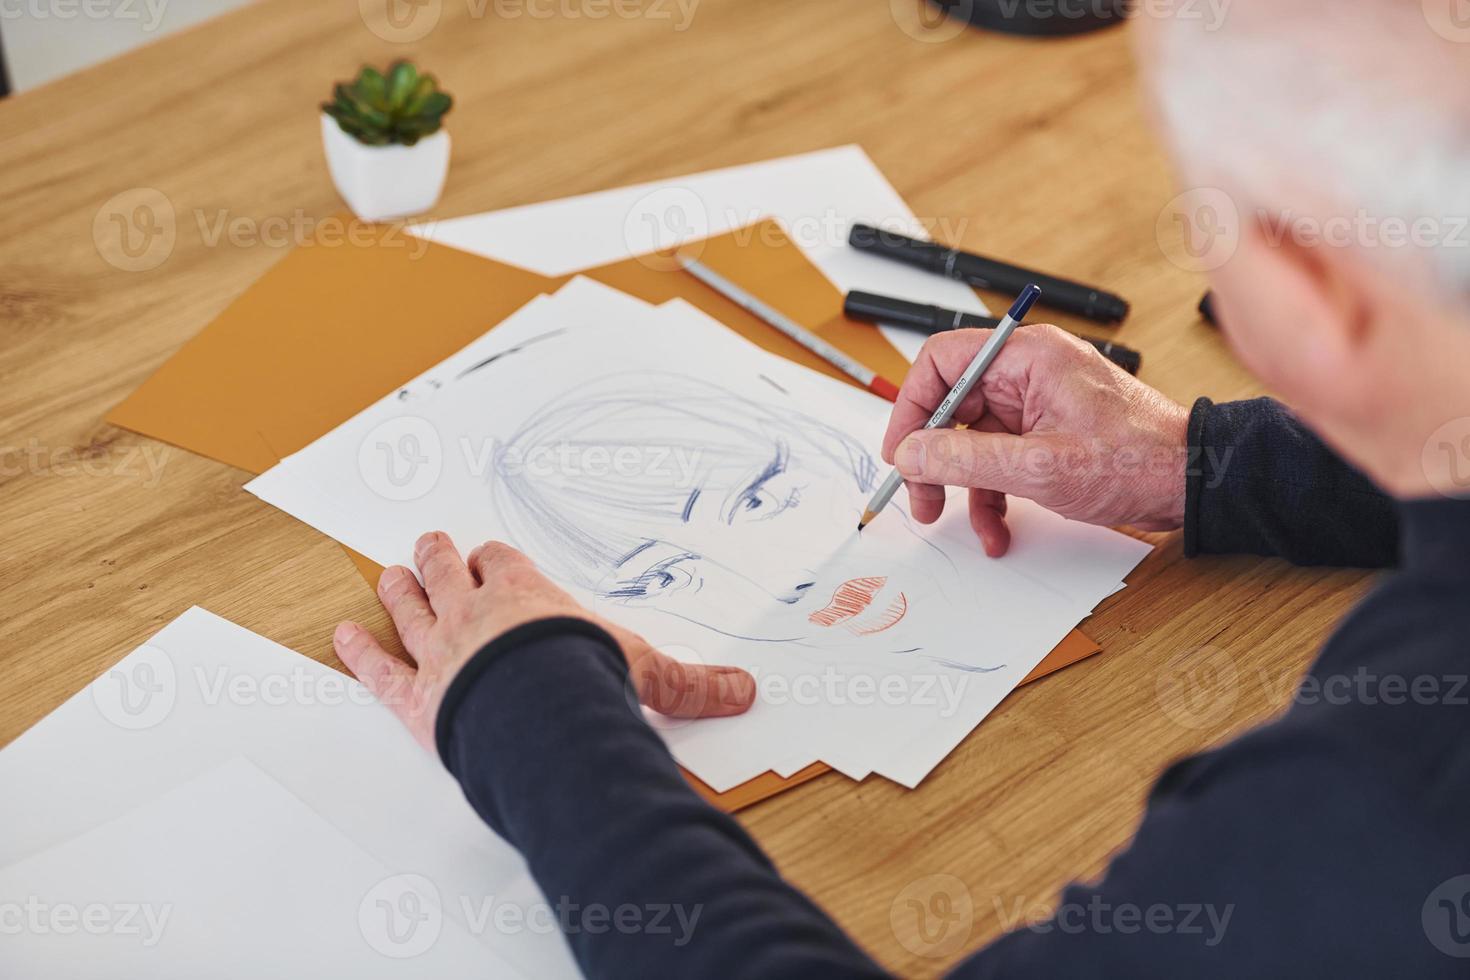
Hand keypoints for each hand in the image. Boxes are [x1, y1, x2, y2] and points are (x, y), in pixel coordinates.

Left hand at [332, 532, 756, 750]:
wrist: (538, 717)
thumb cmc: (585, 683)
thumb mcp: (646, 675)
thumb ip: (690, 683)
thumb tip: (745, 689)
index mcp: (527, 597)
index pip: (503, 563)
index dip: (495, 559)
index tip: (491, 555)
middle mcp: (476, 613)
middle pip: (447, 573)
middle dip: (438, 556)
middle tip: (429, 542)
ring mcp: (439, 653)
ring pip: (409, 608)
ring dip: (398, 589)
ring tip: (388, 572)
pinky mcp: (414, 698)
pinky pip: (378, 670)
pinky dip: (357, 653)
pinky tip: (340, 637)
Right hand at [882, 325, 1190, 556]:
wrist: (1193, 481)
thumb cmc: (1135, 459)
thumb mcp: (1038, 467)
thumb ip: (965, 459)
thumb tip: (910, 452)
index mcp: (1027, 357)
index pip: (942, 362)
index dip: (911, 406)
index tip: (901, 452)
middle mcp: (1028, 373)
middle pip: (952, 406)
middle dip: (933, 458)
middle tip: (922, 499)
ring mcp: (1038, 404)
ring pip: (973, 440)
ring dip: (962, 486)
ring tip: (961, 523)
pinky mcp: (1048, 433)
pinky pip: (1001, 459)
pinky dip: (994, 494)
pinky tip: (998, 529)